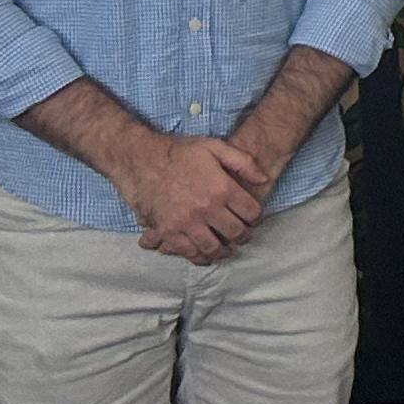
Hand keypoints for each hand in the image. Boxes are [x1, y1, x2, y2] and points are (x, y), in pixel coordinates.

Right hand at [128, 133, 264, 261]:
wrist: (140, 159)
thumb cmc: (178, 152)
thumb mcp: (214, 146)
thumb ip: (243, 162)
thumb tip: (263, 179)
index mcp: (222, 189)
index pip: (252, 213)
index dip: (256, 217)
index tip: (253, 218)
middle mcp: (206, 209)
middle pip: (236, 233)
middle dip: (243, 236)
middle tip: (242, 235)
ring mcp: (186, 223)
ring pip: (214, 248)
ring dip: (223, 251)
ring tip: (225, 247)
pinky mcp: (168, 231)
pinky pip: (188, 252)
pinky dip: (199, 256)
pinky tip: (205, 254)